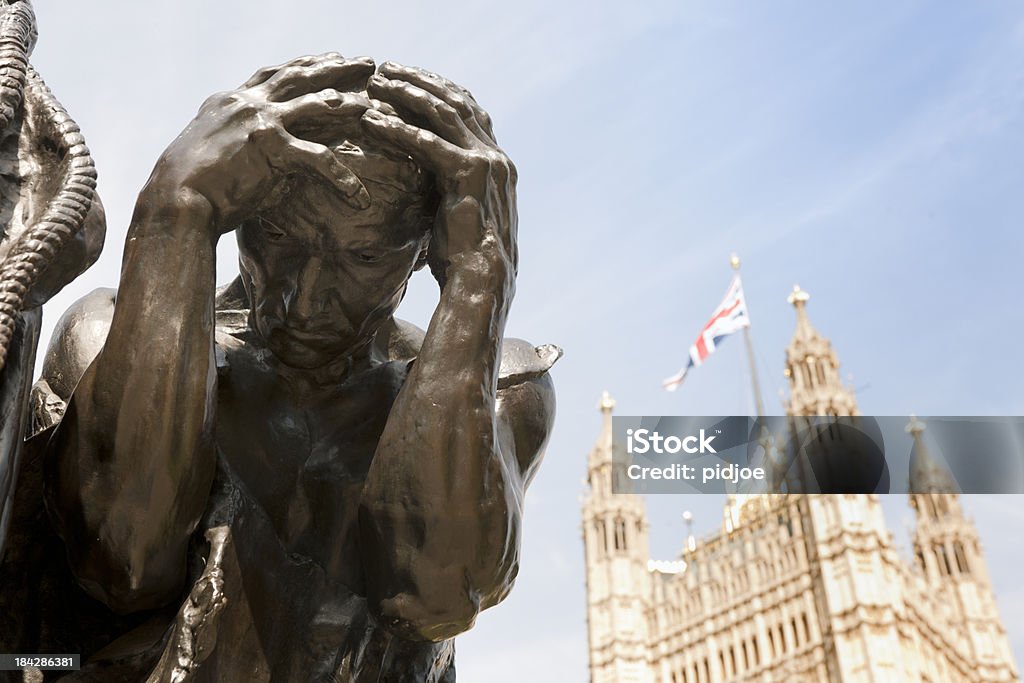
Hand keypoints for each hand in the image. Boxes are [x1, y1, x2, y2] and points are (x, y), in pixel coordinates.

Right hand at [151, 53, 379, 230]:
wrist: (174, 201)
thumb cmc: (190, 188)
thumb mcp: (212, 153)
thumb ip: (239, 144)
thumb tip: (264, 157)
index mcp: (230, 101)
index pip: (274, 74)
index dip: (305, 64)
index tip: (330, 57)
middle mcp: (245, 103)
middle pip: (299, 76)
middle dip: (336, 67)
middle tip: (368, 63)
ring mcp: (259, 121)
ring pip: (316, 104)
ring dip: (348, 105)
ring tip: (373, 106)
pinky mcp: (271, 148)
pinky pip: (319, 159)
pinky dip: (343, 179)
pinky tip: (361, 195)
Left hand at [361, 63, 516, 290]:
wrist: (482, 284)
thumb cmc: (464, 260)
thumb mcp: (457, 217)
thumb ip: (447, 192)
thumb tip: (421, 189)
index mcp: (497, 164)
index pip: (470, 112)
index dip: (439, 90)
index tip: (409, 78)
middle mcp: (497, 157)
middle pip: (458, 102)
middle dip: (421, 81)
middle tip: (388, 69)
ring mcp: (487, 163)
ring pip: (444, 112)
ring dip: (408, 94)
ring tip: (377, 84)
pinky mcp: (470, 175)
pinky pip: (428, 142)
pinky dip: (398, 128)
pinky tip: (372, 121)